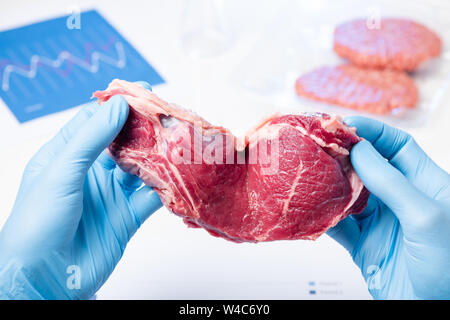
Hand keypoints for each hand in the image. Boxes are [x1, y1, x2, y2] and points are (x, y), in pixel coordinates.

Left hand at [0, 82, 161, 299]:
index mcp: (68, 155)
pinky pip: (152, 197)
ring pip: (142, 167)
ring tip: (179, 141)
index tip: (142, 93)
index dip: (119, 106)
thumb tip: (118, 105)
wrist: (44, 278)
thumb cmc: (37, 223)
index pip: (96, 121)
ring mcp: (111, 193)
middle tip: (168, 115)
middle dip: (145, 128)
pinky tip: (178, 176)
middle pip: (124, 141)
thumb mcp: (60, 172)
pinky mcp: (127, 216)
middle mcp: (92, 171)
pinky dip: (166, 187)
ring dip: (160, 156)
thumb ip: (90, 138)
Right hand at [327, 116, 449, 298]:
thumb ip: (391, 182)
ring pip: (349, 194)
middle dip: (344, 155)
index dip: (373, 132)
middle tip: (318, 145)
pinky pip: (338, 225)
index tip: (345, 124)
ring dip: (330, 185)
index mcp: (426, 185)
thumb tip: (360, 151)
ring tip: (310, 173)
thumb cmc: (448, 268)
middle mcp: (401, 200)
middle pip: (368, 167)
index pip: (398, 146)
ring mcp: (381, 222)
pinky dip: (324, 217)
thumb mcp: (425, 217)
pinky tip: (312, 209)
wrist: (434, 313)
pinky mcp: (364, 245)